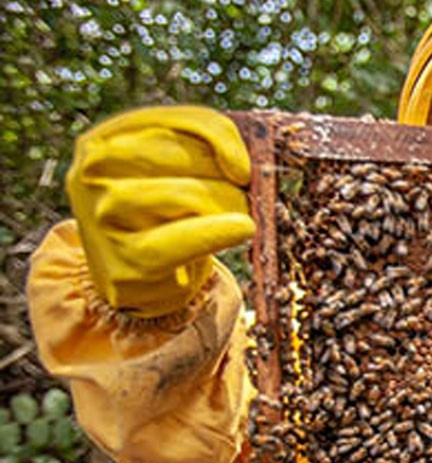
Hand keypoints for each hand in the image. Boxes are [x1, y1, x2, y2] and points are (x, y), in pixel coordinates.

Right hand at [66, 106, 255, 317]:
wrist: (133, 279)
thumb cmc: (161, 217)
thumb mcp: (169, 172)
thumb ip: (199, 149)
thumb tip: (242, 164)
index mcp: (104, 139)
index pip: (175, 121)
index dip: (221, 137)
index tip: (243, 166)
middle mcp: (94, 171)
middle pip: (181, 155)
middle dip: (224, 176)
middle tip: (243, 197)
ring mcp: (103, 214)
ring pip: (185, 194)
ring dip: (226, 203)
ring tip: (239, 218)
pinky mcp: (125, 258)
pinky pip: (182, 239)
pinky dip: (218, 231)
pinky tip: (242, 229)